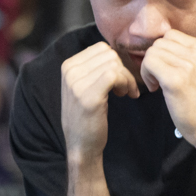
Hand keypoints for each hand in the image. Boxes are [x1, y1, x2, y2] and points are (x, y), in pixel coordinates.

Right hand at [61, 41, 139, 163]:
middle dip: (123, 70)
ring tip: (125, 93)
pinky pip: (115, 75)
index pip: (101, 49)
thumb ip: (92, 68)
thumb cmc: (87, 117)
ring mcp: (77, 83)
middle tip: (125, 88)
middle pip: (109, 54)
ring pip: (114, 64)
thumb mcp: (83, 87)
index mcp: (68, 66)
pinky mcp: (89, 96)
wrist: (81, 146)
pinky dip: (126, 83)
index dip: (116, 63)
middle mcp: (70, 71)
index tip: (120, 80)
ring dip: (127, 78)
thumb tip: (112, 52)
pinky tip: (127, 95)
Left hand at [139, 30, 195, 150]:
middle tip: (158, 78)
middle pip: (160, 43)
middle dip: (154, 59)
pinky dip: (146, 75)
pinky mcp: (175, 79)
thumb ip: (187, 56)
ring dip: (149, 68)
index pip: (171, 36)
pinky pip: (149, 63)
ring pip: (152, 52)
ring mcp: (187, 65)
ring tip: (157, 84)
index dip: (163, 52)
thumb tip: (162, 47)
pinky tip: (155, 88)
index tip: (165, 69)